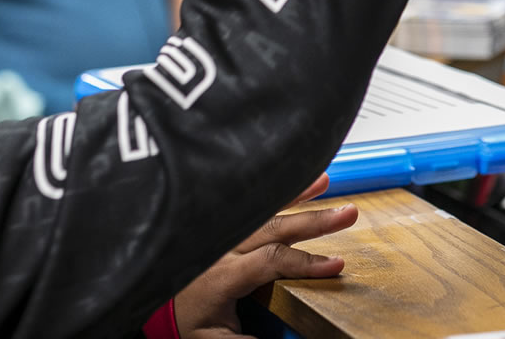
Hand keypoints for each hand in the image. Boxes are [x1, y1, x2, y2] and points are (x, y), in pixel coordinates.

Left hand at [172, 174, 357, 336]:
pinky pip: (255, 204)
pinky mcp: (227, 224)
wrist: (156, 303)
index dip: (305, 263)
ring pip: (266, 209)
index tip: (336, 264)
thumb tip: (284, 338)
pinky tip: (302, 181)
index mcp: (224, 275)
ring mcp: (226, 232)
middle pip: (276, 228)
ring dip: (298, 195)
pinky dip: (280, 191)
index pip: (271, 261)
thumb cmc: (188, 321)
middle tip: (348, 214)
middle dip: (315, 221)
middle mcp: (226, 247)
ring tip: (325, 181)